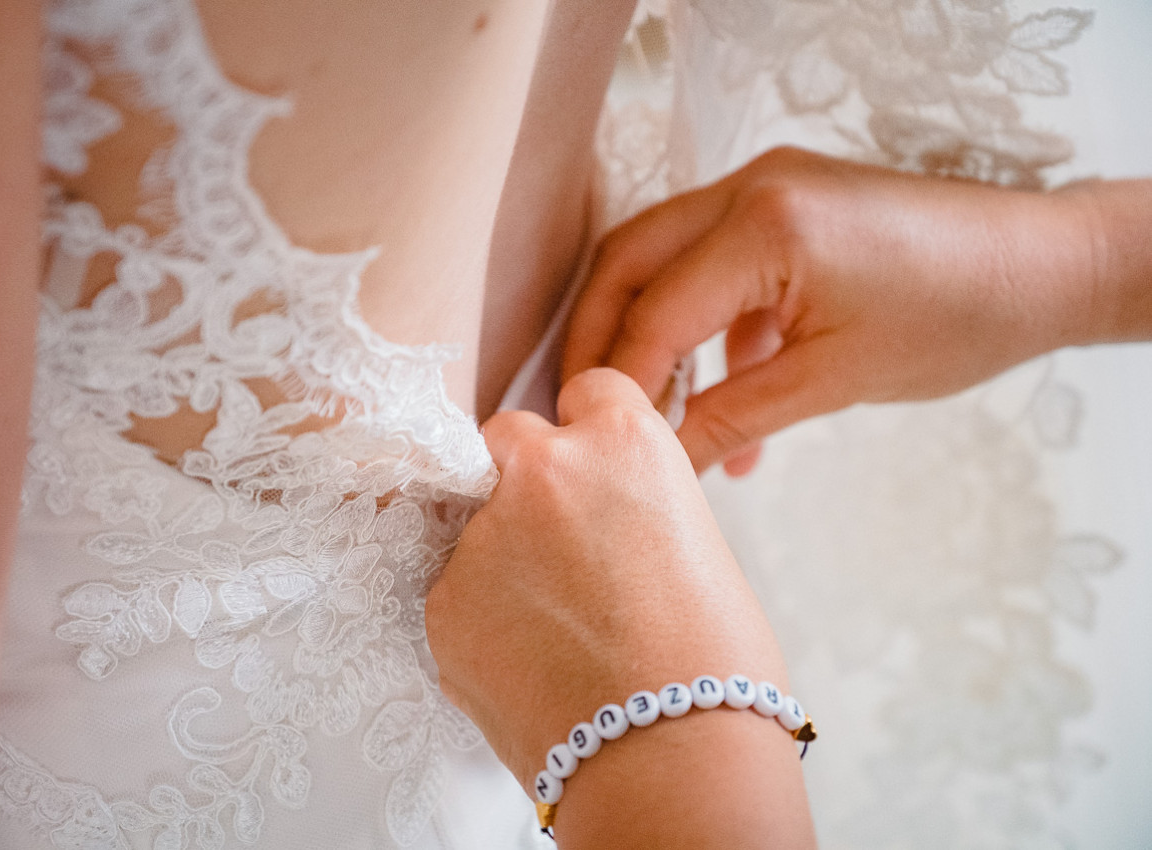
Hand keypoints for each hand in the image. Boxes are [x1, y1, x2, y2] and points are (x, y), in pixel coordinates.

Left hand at [426, 369, 809, 846]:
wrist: (673, 754)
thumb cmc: (712, 656)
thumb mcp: (690, 538)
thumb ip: (628, 499)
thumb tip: (597, 513)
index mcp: (622, 440)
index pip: (587, 389)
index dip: (590, 431)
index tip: (592, 469)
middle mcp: (543, 467)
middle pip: (509, 438)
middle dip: (526, 476)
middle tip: (559, 545)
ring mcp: (484, 532)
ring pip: (477, 522)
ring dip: (502, 556)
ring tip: (553, 628)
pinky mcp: (444, 600)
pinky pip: (456, 591)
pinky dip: (482, 619)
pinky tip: (528, 661)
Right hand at [563, 147, 1100, 473]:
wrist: (1039, 265)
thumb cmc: (956, 318)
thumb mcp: (832, 379)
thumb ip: (729, 416)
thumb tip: (660, 465)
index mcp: (766, 225)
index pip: (655, 311)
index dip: (616, 382)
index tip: (595, 440)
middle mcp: (751, 186)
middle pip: (628, 262)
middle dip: (598, 341)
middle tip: (585, 412)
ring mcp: (765, 185)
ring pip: (660, 257)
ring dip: (642, 330)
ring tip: (644, 408)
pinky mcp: (783, 203)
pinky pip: (710, 261)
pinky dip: (698, 323)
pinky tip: (714, 393)